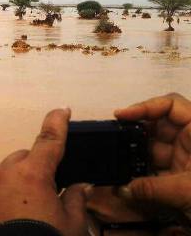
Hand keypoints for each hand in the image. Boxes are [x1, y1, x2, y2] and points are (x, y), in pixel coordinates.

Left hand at [0, 108, 87, 235]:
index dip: (57, 123)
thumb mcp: (71, 227)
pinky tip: (3, 218)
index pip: (49, 140)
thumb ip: (75, 200)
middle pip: (23, 160)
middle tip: (44, 194)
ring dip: (13, 185)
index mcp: (33, 174)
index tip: (61, 111)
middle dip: (34, 170)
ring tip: (21, 213)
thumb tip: (78, 188)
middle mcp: (4, 174)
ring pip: (2, 175)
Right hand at [114, 93, 190, 220]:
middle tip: (114, 141)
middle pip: (158, 125)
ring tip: (117, 163)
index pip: (171, 105)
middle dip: (135, 133)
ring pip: (154, 148)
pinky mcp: (183, 178)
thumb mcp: (187, 192)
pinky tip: (128, 180)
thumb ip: (151, 189)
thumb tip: (122, 189)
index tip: (121, 115)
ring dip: (136, 156)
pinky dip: (142, 173)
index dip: (145, 106)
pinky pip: (157, 168)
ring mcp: (187, 159)